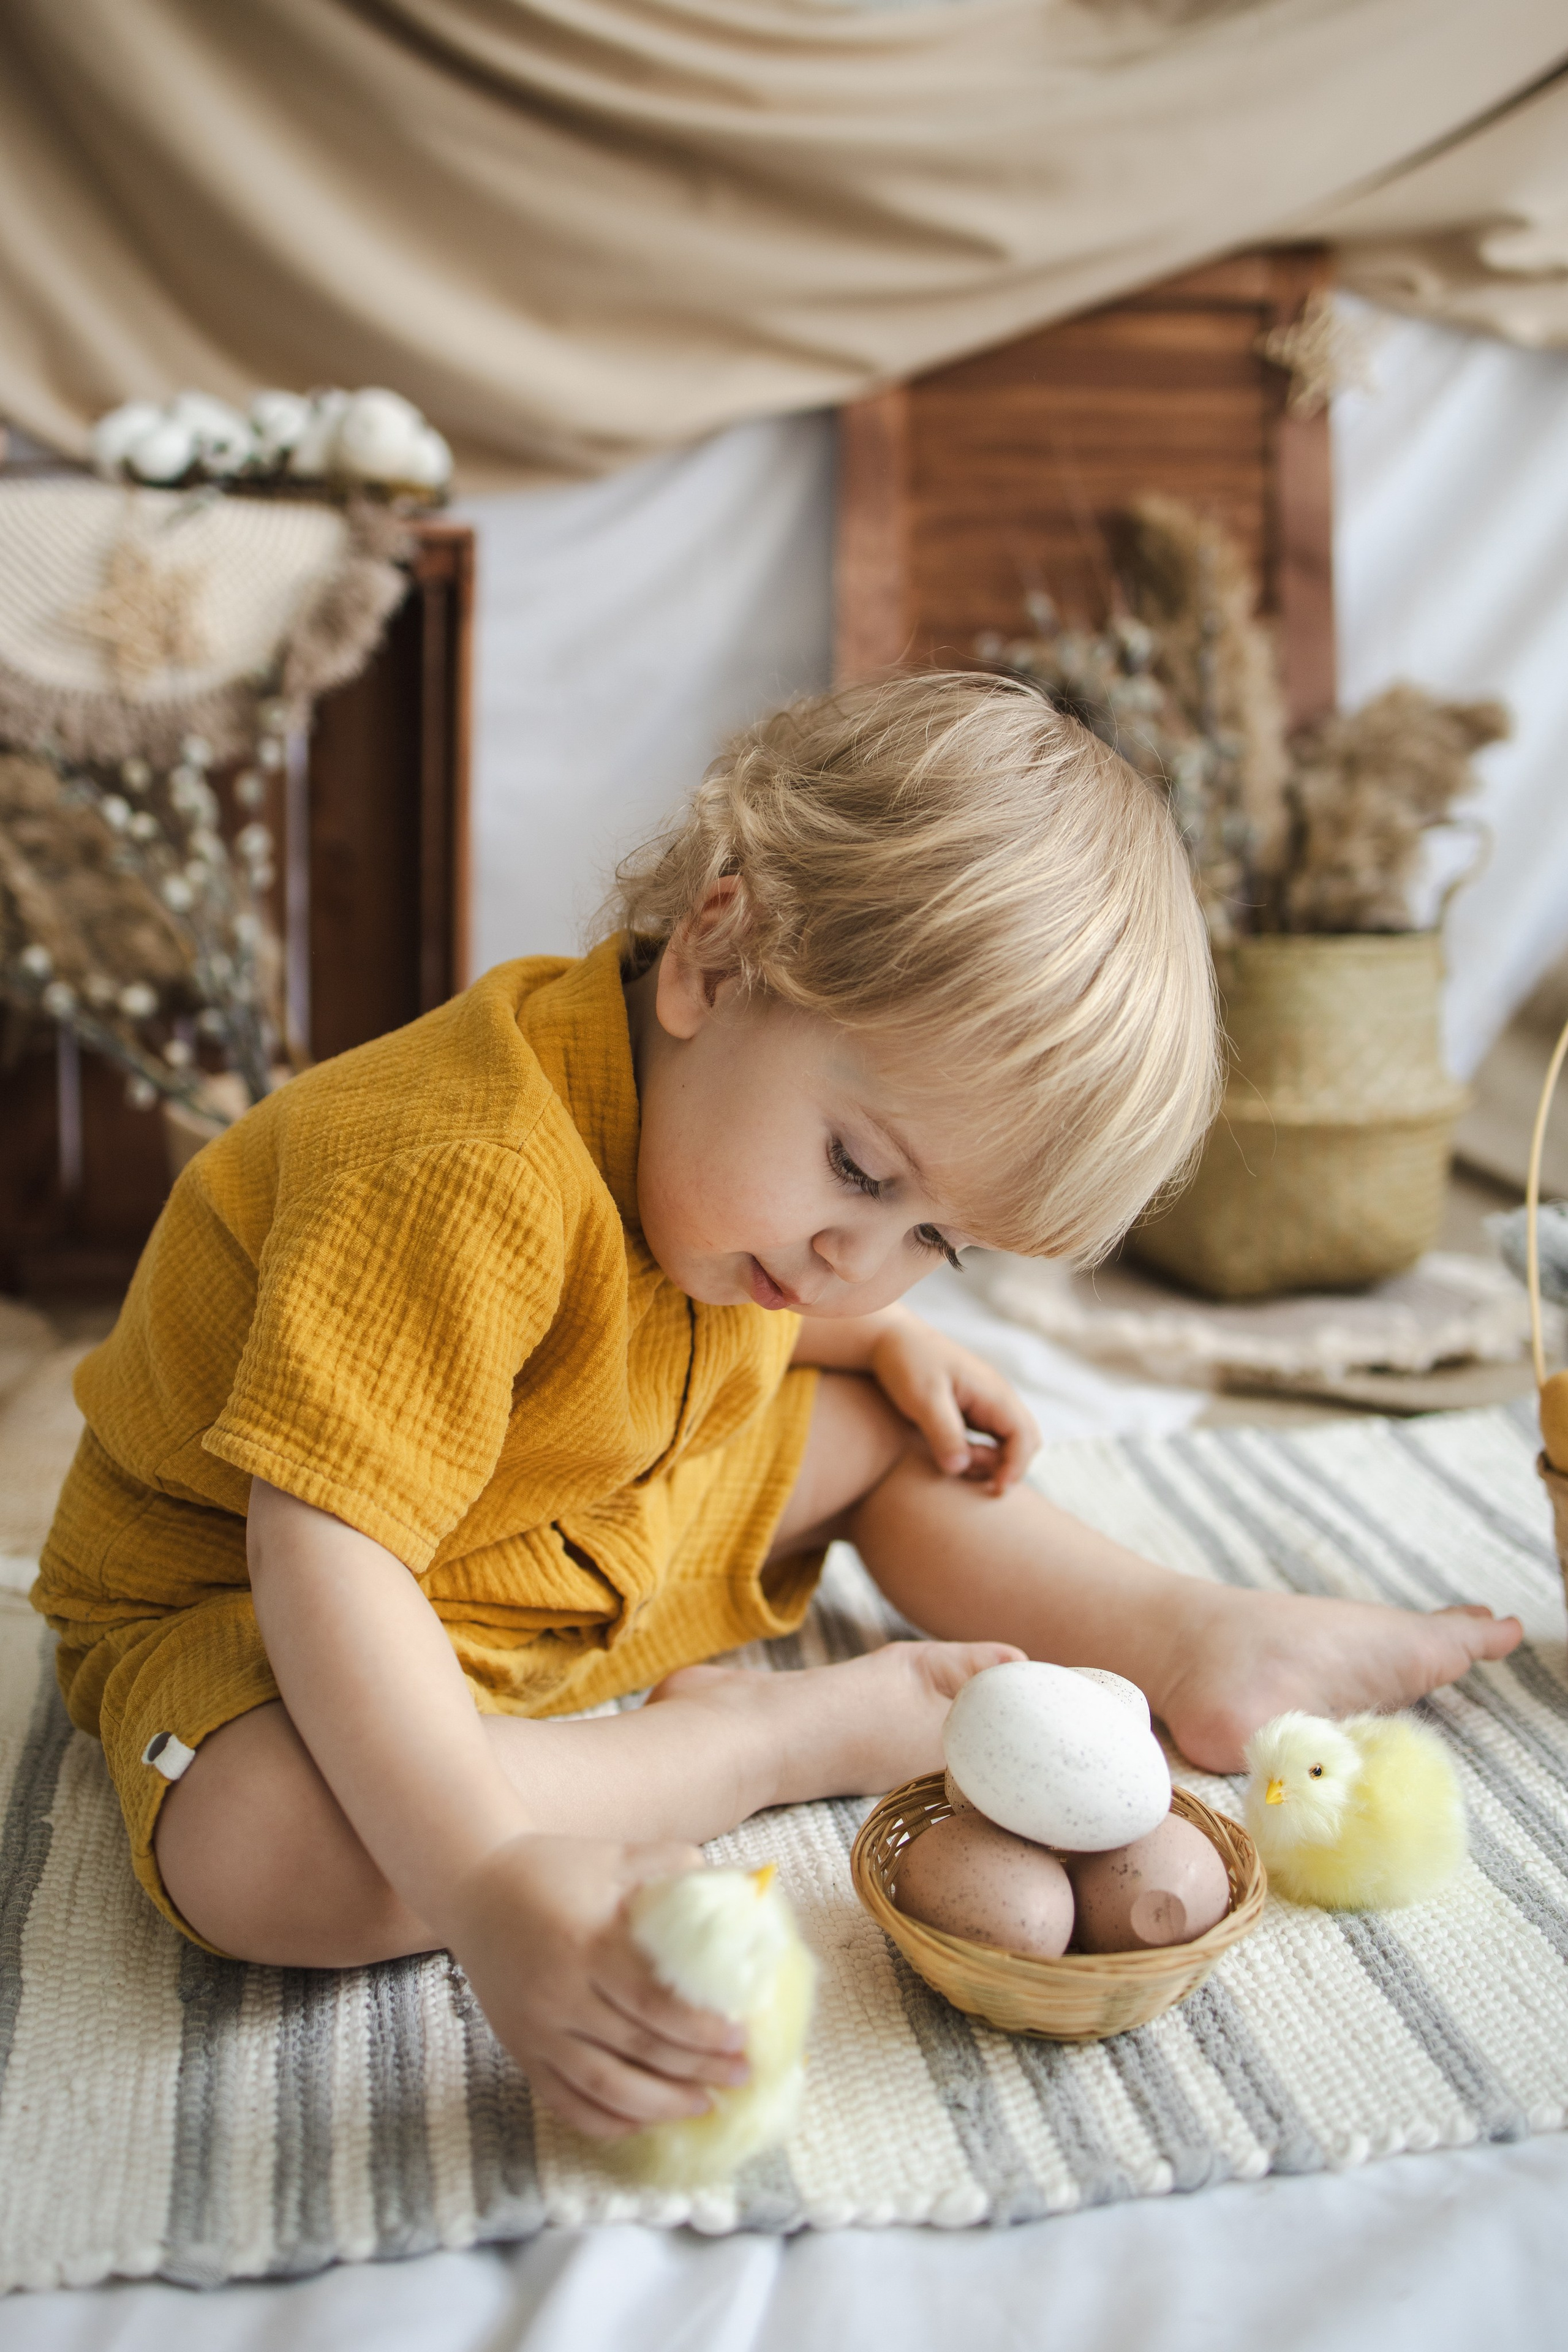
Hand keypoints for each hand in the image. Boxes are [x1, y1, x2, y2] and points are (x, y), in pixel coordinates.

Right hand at [441, 1835, 749, 2138]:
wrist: (473, 1885)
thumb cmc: (553, 1869)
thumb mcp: (614, 1855)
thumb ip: (671, 1866)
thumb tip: (739, 1885)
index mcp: (587, 1944)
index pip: (653, 2003)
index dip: (699, 2030)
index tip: (741, 2040)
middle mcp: (559, 1994)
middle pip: (636, 2049)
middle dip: (694, 2071)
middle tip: (739, 2077)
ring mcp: (535, 2028)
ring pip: (602, 2087)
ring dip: (657, 2106)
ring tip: (701, 2107)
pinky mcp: (519, 2048)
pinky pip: (563, 2101)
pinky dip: (603, 2121)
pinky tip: (640, 2124)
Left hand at [869, 1318, 1039, 1494]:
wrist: (888, 1337)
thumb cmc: (905, 1362)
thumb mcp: (922, 1398)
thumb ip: (943, 1432)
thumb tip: (960, 1468)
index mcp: (992, 1392)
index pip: (1025, 1436)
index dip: (1016, 1467)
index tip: (996, 1490)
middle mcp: (996, 1397)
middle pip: (1025, 1440)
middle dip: (1006, 1466)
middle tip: (969, 1475)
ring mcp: (985, 1402)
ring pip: (1007, 1441)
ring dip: (989, 1461)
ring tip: (953, 1461)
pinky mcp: (970, 1408)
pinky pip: (988, 1437)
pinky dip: (978, 1453)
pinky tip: (950, 1456)